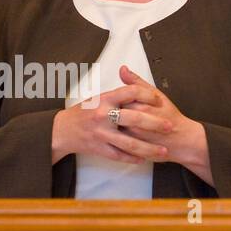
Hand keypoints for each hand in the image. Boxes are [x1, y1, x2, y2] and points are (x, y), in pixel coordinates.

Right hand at [51, 78, 172, 164]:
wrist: (61, 131)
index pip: (131, 92)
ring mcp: (101, 134)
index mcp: (104, 99)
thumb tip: (128, 72)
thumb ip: (116, 91)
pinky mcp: (99, 148)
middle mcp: (103, 116)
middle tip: (169, 126)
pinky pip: (119, 155)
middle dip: (155, 124)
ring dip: (149, 148)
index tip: (159, 100)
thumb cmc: (81, 113)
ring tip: (163, 151)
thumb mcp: (97, 97)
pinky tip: (144, 159)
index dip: (147, 95)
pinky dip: (133, 158)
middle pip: (135, 119)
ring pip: (130, 143)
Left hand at [114, 65, 212, 182]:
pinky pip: (118, 143)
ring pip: (114, 129)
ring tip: (123, 123)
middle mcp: (135, 123)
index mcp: (140, 106)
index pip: (117, 99)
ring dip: (115, 126)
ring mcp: (133, 137)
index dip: (118, 100)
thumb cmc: (171, 117)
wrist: (183, 139)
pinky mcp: (133, 148)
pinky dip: (118, 138)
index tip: (122, 101)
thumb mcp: (156, 94)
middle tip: (121, 113)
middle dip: (115, 113)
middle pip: (114, 114)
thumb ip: (137, 82)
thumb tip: (123, 70)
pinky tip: (124, 134)